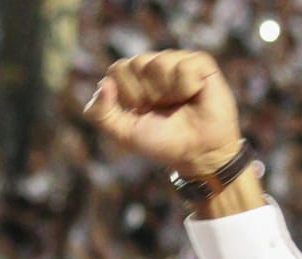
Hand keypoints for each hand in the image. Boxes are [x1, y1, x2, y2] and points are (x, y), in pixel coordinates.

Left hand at [83, 51, 242, 176]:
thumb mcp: (123, 133)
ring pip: (159, 63)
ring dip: (168, 92)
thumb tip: (103, 84)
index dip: (128, 94)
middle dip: (147, 93)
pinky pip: (184, 67)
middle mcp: (154, 66)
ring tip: (179, 103)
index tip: (142, 111)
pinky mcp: (201, 64)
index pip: (117, 69)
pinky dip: (187, 88)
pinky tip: (194, 95)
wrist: (197, 153)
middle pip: (136, 63)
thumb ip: (100, 113)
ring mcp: (178, 62)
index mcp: (134, 79)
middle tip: (162, 108)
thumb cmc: (162, 142)